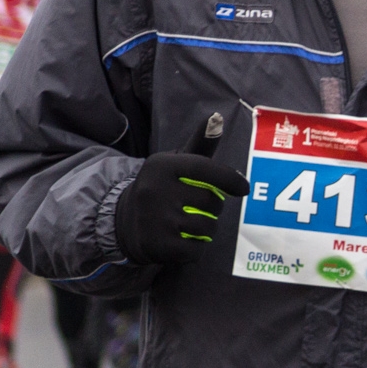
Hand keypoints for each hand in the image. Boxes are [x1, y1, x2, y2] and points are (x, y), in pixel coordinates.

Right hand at [114, 114, 249, 265]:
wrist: (122, 221)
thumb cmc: (163, 188)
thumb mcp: (177, 163)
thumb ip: (201, 144)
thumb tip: (217, 117)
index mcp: (162, 166)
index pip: (208, 169)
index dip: (231, 179)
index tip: (244, 188)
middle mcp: (155, 190)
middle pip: (212, 202)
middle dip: (214, 207)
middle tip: (197, 208)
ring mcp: (154, 219)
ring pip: (207, 228)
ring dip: (206, 230)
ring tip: (189, 224)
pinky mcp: (156, 245)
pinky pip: (196, 250)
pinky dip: (196, 249)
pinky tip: (182, 241)